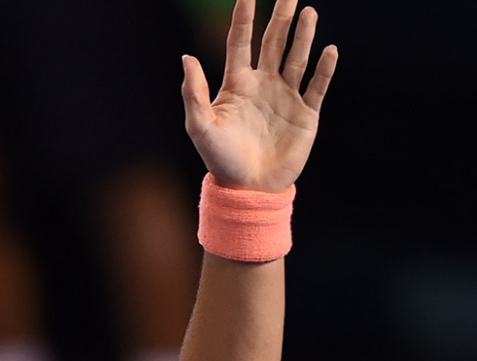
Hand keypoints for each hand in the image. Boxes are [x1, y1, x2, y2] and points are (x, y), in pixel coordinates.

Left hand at [182, 0, 337, 190]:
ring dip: (303, 35)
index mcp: (237, 84)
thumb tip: (186, 57)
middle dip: (280, 17)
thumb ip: (194, 92)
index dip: (243, 17)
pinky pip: (317, 86)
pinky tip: (329, 49)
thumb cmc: (220, 159)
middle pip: (273, 42)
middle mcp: (263, 85)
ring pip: (296, 58)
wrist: (247, 189)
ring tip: (307, 11)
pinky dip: (324, 69)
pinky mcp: (305, 115)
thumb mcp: (200, 126)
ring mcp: (286, 97)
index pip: (240, 42)